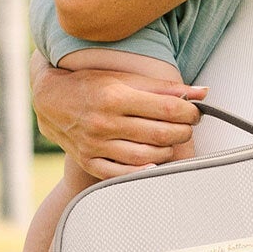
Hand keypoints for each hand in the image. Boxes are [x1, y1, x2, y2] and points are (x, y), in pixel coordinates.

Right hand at [31, 55, 202, 177]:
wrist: (49, 100)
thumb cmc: (90, 84)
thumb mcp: (124, 77)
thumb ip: (163, 87)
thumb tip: (202, 92)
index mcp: (115, 96)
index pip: (166, 109)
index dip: (189, 111)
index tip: (195, 111)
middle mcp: (104, 122)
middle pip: (160, 134)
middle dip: (183, 131)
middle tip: (187, 126)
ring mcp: (95, 145)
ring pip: (146, 156)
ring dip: (168, 150)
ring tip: (172, 140)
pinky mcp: (89, 161)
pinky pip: (120, 174)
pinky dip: (142, 170)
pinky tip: (154, 162)